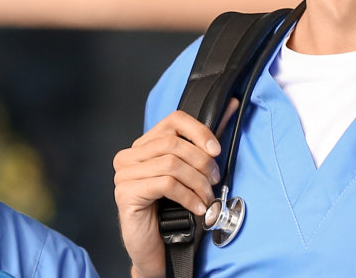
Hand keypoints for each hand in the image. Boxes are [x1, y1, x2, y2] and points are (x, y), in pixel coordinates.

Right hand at [113, 110, 222, 277]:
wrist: (156, 249)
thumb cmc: (171, 212)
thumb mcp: (191, 173)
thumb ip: (205, 143)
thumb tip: (230, 106)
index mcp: (143, 146)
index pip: (173, 120)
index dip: (199, 131)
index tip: (216, 150)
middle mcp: (129, 157)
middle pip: (173, 143)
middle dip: (202, 162)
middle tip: (213, 181)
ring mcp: (124, 175)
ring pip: (171, 163)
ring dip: (197, 183)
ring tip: (207, 199)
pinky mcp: (126, 193)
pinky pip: (165, 184)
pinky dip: (188, 196)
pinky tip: (197, 208)